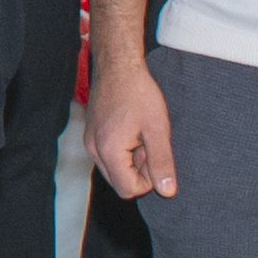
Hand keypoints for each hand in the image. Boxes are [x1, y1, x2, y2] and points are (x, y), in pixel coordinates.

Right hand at [83, 51, 178, 200]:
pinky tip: (131, 130)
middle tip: (148, 143)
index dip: (148, 179)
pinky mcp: (91, 135)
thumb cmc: (138, 93)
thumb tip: (167, 191)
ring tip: (140, 135)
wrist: (118, 66)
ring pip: (114, 170)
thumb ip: (162, 162)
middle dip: (139, 170)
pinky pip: (108, 156)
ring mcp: (90, 142)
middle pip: (120, 183)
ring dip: (131, 161)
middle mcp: (93, 150)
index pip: (129, 190)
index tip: (155, 155)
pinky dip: (123, 151)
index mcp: (109, 151)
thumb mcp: (158, 129)